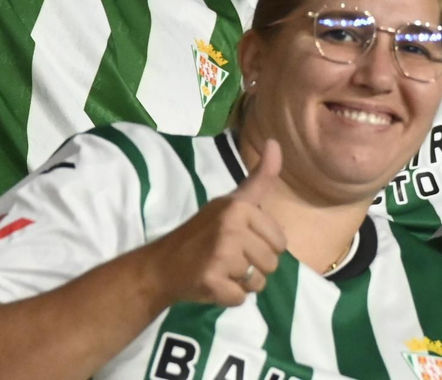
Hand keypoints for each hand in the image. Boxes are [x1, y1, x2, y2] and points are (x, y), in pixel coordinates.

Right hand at [144, 140, 286, 307]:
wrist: (160, 265)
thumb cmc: (201, 233)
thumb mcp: (231, 202)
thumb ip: (258, 179)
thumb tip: (275, 143)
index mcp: (239, 206)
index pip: (280, 241)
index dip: (263, 246)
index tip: (239, 240)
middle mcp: (232, 226)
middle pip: (272, 263)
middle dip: (254, 267)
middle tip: (228, 259)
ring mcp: (221, 254)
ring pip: (258, 283)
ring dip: (243, 283)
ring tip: (221, 270)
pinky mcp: (212, 281)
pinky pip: (241, 298)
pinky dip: (228, 297)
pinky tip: (212, 284)